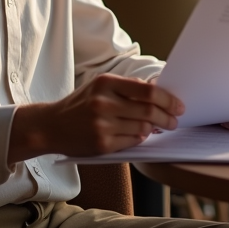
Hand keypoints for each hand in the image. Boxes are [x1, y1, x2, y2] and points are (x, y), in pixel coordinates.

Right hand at [7, 74, 184, 161]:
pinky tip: (141, 134)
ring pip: (142, 127)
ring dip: (154, 129)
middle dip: (167, 117)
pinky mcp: (101, 144)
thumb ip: (128, 88)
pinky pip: (132, 141)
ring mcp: (102, 125)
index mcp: (106, 83)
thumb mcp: (100, 88)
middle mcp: (104, 103)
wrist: (50, 126)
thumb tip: (160, 90)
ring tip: (159, 127)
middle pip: (148, 110)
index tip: (178, 105)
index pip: (147, 91)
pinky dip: (140, 138)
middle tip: (175, 121)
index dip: (167, 99)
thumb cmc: (80, 105)